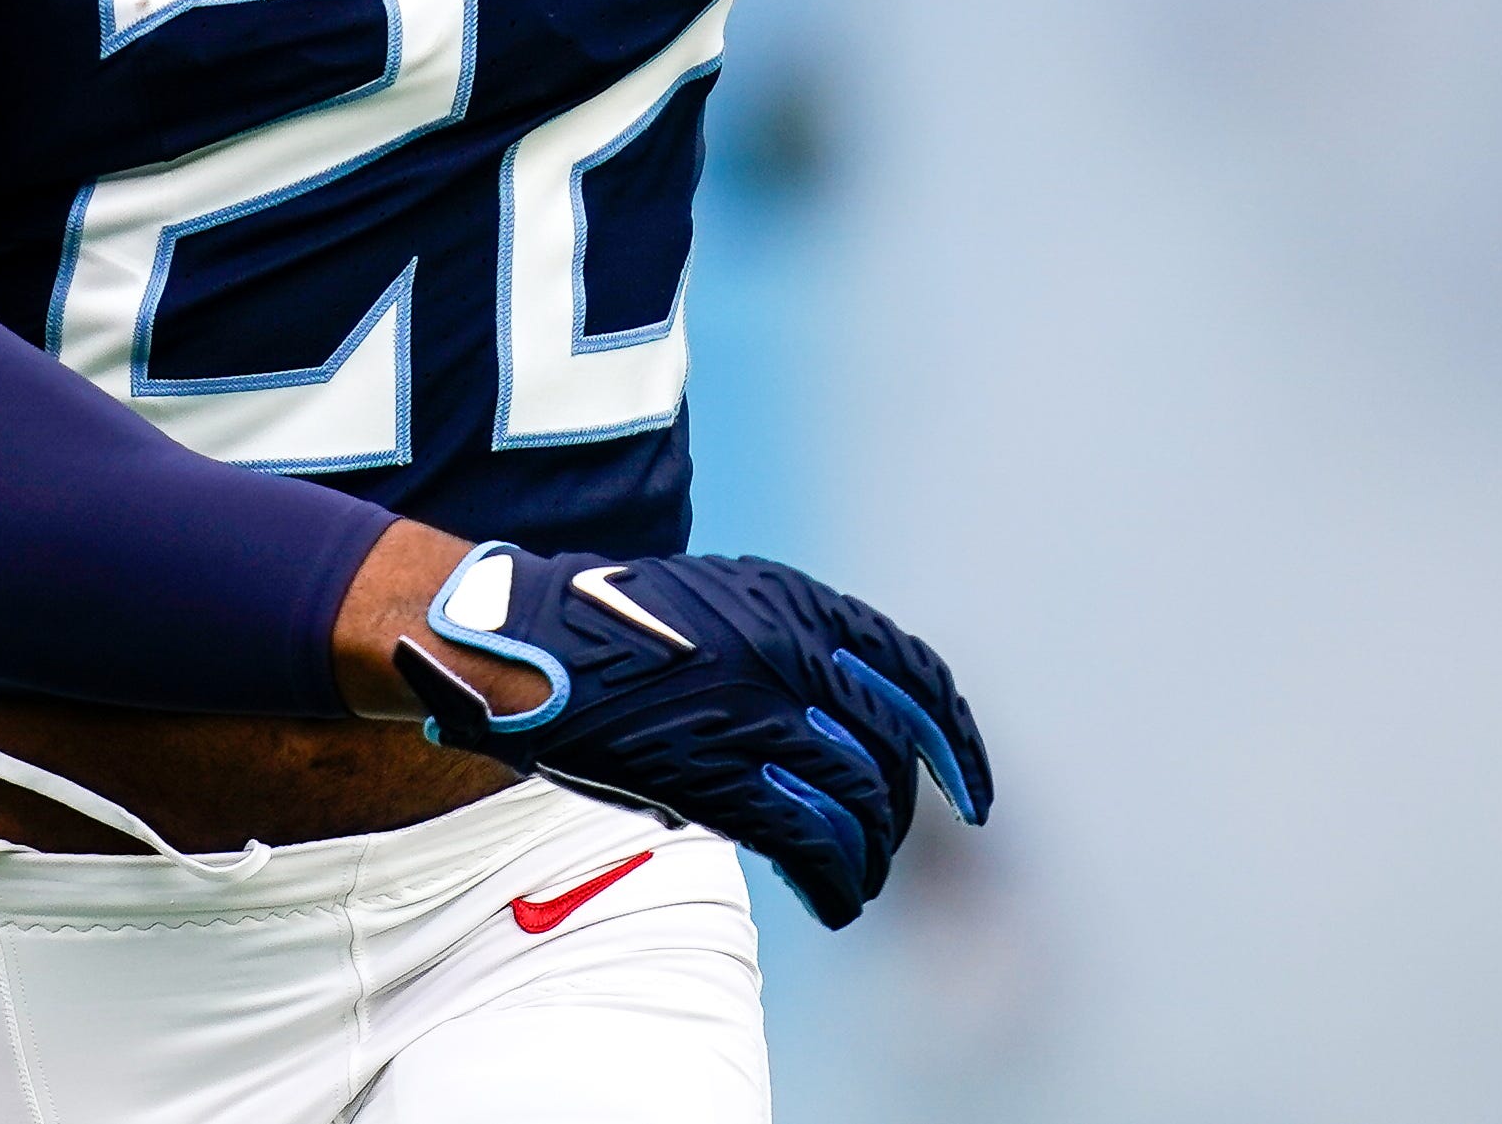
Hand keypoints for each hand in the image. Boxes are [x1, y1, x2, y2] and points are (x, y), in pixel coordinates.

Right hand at [390, 539, 991, 928]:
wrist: (528, 641)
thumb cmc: (620, 625)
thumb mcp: (728, 600)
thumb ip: (796, 643)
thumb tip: (850, 719)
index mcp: (800, 605)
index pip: (916, 675)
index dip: (958, 741)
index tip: (972, 790)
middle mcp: (791, 653)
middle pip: (890, 751)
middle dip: (903, 813)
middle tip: (890, 848)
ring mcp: (755, 715)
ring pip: (858, 803)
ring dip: (869, 857)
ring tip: (857, 885)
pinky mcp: (714, 774)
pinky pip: (805, 840)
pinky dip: (833, 879)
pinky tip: (834, 901)